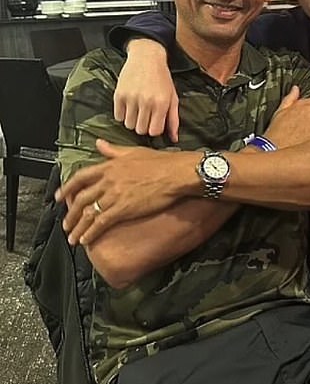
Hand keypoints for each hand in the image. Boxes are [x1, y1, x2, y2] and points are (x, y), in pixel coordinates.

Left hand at [55, 139, 197, 245]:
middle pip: (81, 198)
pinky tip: (86, 240)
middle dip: (70, 213)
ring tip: (72, 237)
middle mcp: (107, 180)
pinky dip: (91, 232)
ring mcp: (114, 195)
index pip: (80, 177)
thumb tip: (99, 143)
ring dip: (78, 227)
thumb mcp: (134, 151)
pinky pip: (101, 222)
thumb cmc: (161, 162)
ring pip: (88, 213)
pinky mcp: (123, 209)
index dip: (67, 188)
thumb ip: (114, 150)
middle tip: (66, 224)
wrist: (176, 173)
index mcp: (109, 166)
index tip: (59, 197)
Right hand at [114, 39, 179, 141]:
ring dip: (133, 121)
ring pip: (128, 125)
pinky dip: (122, 114)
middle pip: (141, 130)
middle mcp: (146, 101)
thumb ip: (174, 119)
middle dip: (143, 126)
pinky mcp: (119, 94)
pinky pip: (118, 116)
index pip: (154, 131)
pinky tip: (128, 106)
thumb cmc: (162, 78)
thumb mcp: (172, 97)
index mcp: (161, 103)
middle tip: (145, 116)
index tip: (154, 122)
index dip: (154, 129)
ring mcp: (131, 98)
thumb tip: (174, 139)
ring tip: (137, 110)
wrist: (146, 57)